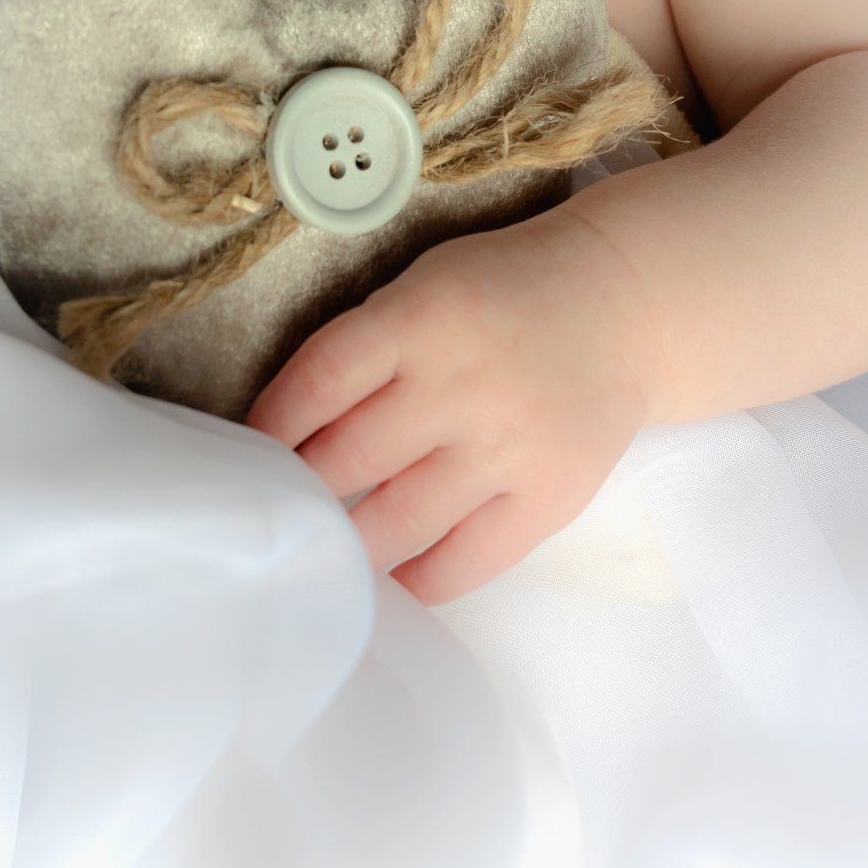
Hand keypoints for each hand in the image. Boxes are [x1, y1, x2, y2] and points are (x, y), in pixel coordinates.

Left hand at [243, 195, 657, 606]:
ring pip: (397, 520)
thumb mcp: (426, 286)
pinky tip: (390, 579)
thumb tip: (291, 430)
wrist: (621, 304)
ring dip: (346, 542)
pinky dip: (417, 580)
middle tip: (277, 510)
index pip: (319, 381)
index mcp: (420, 318)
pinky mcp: (547, 497)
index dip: (271, 426)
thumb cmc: (504, 293)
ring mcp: (505, 448)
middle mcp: (459, 385)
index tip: (246, 454)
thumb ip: (367, 347)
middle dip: (301, 491)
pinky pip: (465, 560)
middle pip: (348, 458)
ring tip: (321, 551)